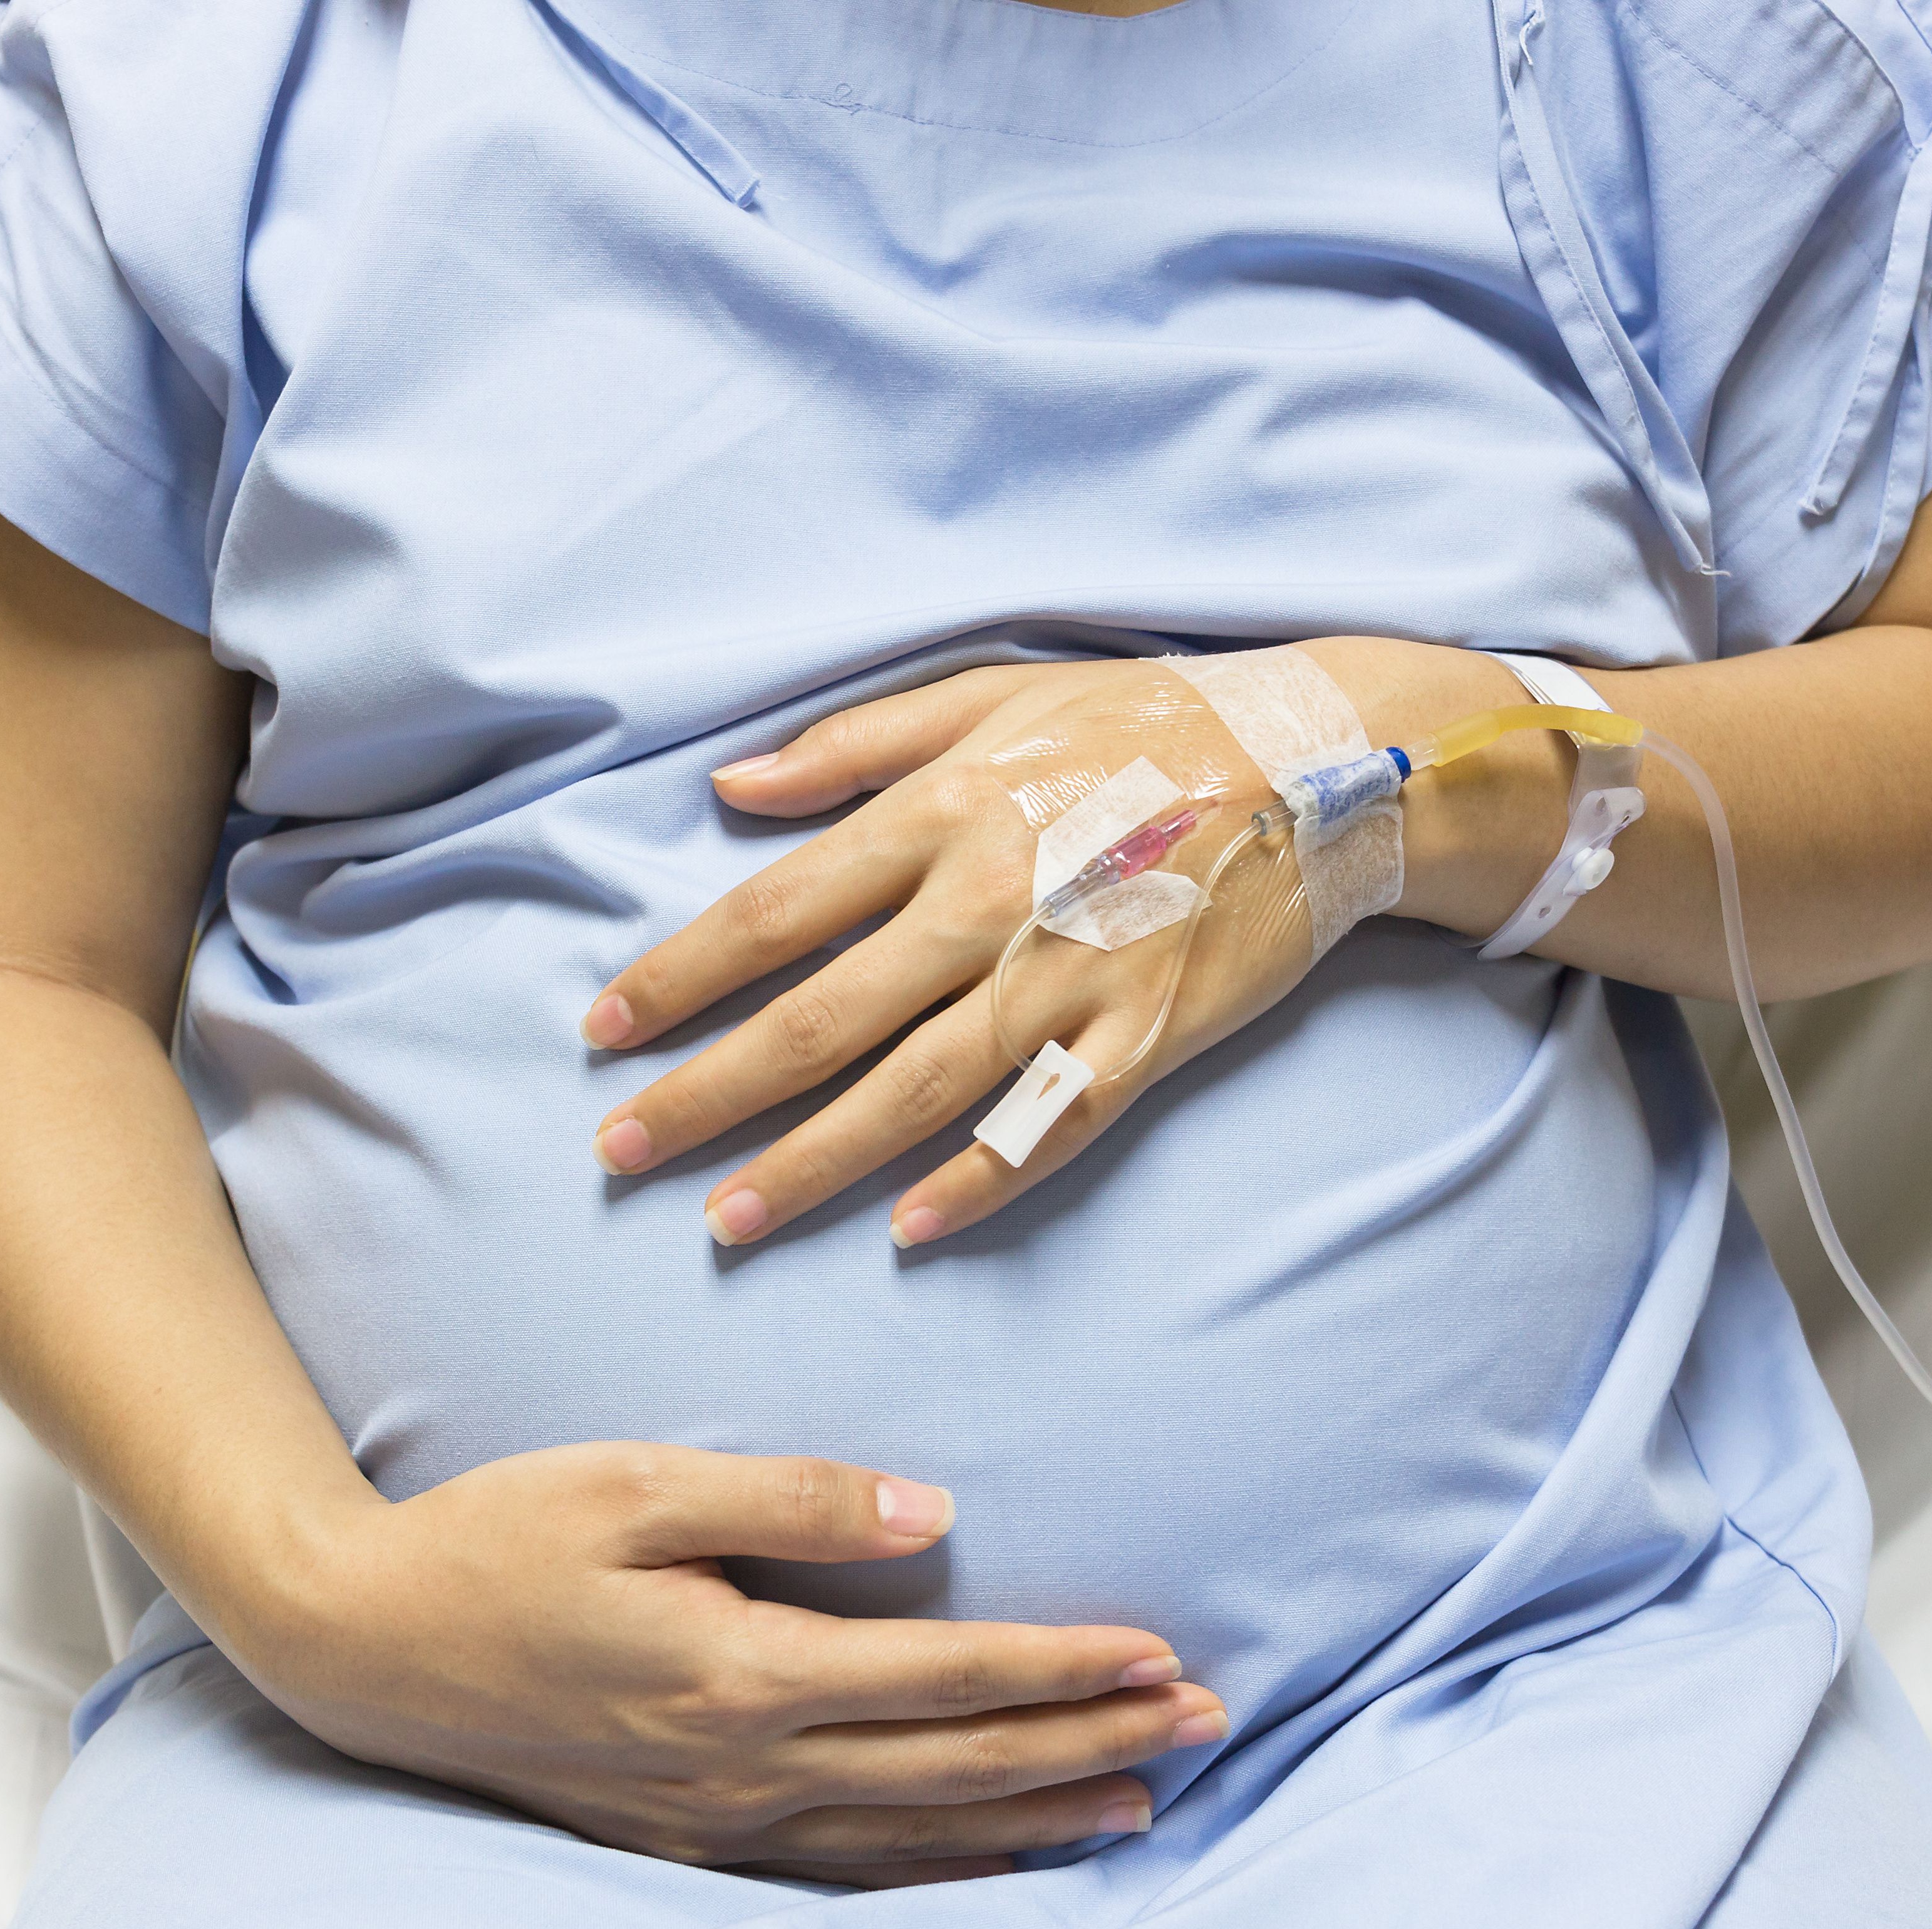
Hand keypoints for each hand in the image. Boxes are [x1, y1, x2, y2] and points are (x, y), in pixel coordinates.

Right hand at [223, 1442, 1226, 1886]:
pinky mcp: (683, 1838)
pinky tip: (995, 1859)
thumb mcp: (636, 1482)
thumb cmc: (497, 1541)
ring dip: (1035, 1816)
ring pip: (914, 1835)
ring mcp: (713, 1819)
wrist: (363, 1645)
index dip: (1063, 1668)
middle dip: (1090, 1745)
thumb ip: (793, 1499)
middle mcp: (742, 1765)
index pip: (946, 1676)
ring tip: (1141, 1804)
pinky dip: (938, 1870)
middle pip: (955, 1766)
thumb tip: (936, 1517)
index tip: (1161, 1655)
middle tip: (1206, 1723)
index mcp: (741, 1670)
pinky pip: (843, 1869)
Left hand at [579, 657, 1318, 1246]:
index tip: (602, 1031)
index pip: (773, 912)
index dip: (678, 977)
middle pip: (818, 1021)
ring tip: (726, 1220)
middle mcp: (989, 903)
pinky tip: (909, 1230)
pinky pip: (1045, 1128)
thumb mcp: (993, 695)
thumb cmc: (1148, 720)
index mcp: (942, 814)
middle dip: (707, 1095)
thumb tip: (731, 788)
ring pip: (913, 1093)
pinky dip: (978, 1182)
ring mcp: (1070, 980)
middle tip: (620, 1152)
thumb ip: (856, 746)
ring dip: (811, 1165)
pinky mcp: (1145, 1038)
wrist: (1329, 762)